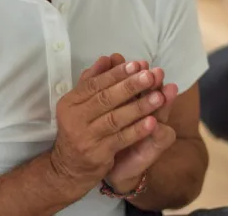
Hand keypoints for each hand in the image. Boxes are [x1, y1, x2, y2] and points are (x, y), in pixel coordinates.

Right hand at [50, 57, 166, 196]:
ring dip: (139, 106)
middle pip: (106, 98)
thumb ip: (92, 82)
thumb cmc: (79, 129)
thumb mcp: (79, 105)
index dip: (116, 73)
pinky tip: (152, 122)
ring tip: (159, 96)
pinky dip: (137, 130)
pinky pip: (121, 139)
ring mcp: (86, 137)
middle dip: (130, 86)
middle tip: (150, 75)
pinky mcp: (98, 154)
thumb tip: (107, 58)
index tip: (136, 64)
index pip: (94, 84)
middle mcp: (75, 118)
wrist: (69, 168)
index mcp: (70, 102)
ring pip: (116, 118)